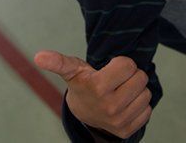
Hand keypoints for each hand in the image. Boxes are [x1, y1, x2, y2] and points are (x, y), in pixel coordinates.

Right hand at [34, 50, 151, 137]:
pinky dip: (139, 104)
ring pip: (146, 93)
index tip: (110, 69)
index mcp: (97, 87)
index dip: (121, 64)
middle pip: (141, 77)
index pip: (129, 64)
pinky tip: (126, 103)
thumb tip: (38, 56)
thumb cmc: (82, 85)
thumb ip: (58, 62)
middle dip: (131, 75)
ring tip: (121, 91)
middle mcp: (109, 106)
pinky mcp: (127, 130)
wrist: (83, 114)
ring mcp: (119, 120)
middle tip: (117, 80)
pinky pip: (147, 109)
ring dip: (136, 89)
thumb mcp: (72, 70)